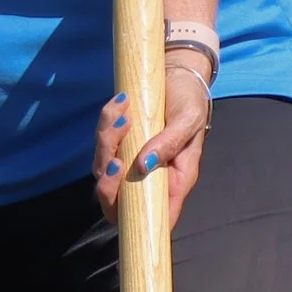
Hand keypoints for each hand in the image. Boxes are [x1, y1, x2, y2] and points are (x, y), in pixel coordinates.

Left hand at [92, 64, 209, 227]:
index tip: (123, 191)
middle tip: (113, 158)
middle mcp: (149, 176)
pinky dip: (106, 123)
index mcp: (174, 181)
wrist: (178, 75)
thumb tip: (143, 166)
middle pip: (118, 202)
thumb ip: (170, 143)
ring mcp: (130, 161)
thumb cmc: (189, 101)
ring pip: (104, 169)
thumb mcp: (188, 119)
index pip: (154, 216)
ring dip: (106, 142)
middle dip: (107, 185)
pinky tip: (119, 103)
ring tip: (123, 113)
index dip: (134, 216)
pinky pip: (102, 142)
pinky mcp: (118, 144)